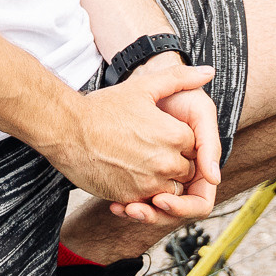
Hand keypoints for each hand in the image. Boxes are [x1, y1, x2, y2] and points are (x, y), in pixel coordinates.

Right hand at [50, 54, 217, 220]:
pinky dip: (146, 195)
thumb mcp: (144, 86)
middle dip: (176, 162)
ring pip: (173, 191)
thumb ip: (180, 78)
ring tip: (142, 163)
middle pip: (187, 170)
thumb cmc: (103, 108)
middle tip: (152, 149)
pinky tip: (130, 175)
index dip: (181, 140)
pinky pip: (151, 204)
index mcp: (175, 136)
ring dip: (164, 182)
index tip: (163, 134)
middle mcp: (166, 163)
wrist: (67, 130)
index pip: (196, 146)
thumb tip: (209, 71)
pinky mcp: (131, 198)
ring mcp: (149, 184)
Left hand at [130, 77, 222, 225]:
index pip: (200, 202)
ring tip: (122, 207)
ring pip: (155, 214)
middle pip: (175, 214)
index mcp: (202, 169)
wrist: (148, 84)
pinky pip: (139, 204)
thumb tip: (214, 178)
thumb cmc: (178, 97)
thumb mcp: (199, 111)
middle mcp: (184, 179)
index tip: (161, 200)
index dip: (183, 207)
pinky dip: (127, 208)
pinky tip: (114, 204)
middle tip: (134, 209)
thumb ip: (209, 143)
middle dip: (156, 215)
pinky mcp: (142, 180)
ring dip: (140, 214)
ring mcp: (162, 181)